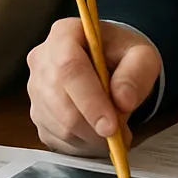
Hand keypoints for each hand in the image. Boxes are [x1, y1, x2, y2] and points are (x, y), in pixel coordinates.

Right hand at [26, 18, 161, 155]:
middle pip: (60, 101)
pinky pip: (56, 138)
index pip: (69, 67)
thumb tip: (123, 100)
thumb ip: (136, 73)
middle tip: (121, 134)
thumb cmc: (122, 55)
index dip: (89, 99)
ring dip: (90, 136)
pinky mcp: (37, 113)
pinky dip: (82, 144)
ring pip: (58, 124)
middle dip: (93, 125)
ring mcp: (35, 88)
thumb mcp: (142, 55)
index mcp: (64, 34)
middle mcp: (42, 59)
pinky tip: (98, 132)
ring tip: (115, 131)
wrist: (109, 62)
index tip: (111, 125)